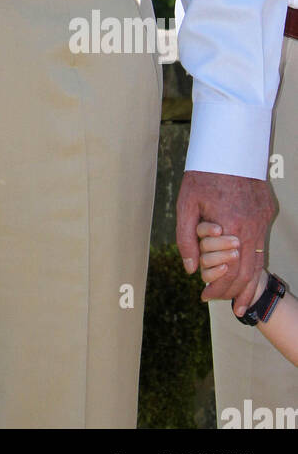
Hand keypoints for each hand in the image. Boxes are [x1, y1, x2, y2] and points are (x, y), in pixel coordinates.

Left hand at [177, 171, 273, 313]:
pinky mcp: (267, 212)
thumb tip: (190, 269)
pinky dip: (255, 261)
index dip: (219, 288)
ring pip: (259, 261)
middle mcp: (251, 227)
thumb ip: (186, 238)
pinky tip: (248, 271)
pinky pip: (261, 244)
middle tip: (225, 307)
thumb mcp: (186, 204)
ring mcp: (262, 220)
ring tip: (242, 303)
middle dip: (235, 292)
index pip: (228, 271)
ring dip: (249, 283)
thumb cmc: (204, 174)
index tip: (206, 297)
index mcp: (231, 227)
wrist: (230, 147)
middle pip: (247, 272)